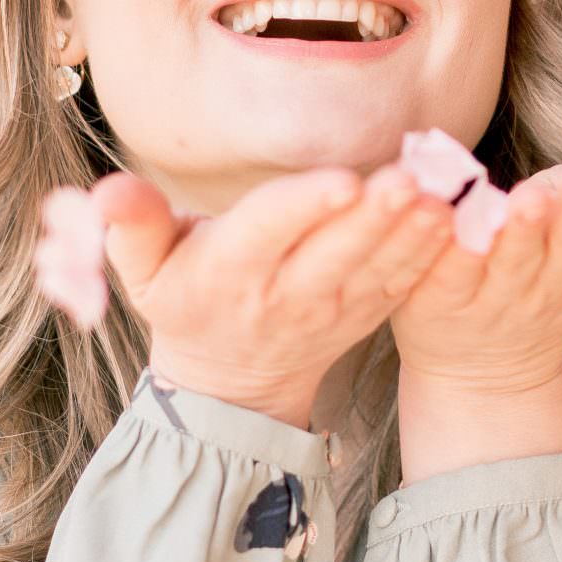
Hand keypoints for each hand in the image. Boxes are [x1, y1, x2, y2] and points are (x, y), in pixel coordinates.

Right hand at [90, 162, 458, 429]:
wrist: (228, 381)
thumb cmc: (183, 300)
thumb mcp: (142, 269)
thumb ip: (130, 225)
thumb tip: (106, 191)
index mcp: (230, 271)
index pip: (268, 232)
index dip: (304, 206)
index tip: (342, 180)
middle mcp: (286, 292)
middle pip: (335, 251)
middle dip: (374, 216)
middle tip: (411, 180)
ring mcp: (334, 308)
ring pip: (378, 267)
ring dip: (412, 234)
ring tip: (441, 197)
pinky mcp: (368, 312)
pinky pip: (403, 283)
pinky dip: (431, 254)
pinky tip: (455, 219)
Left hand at [386, 148, 561, 395]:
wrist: (481, 364)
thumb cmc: (537, 263)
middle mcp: (554, 288)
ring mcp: (499, 300)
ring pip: (515, 265)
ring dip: (525, 233)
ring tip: (531, 199)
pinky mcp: (444, 305)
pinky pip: (452, 277)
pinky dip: (455, 251)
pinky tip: (452, 219)